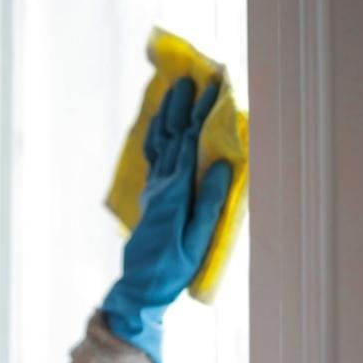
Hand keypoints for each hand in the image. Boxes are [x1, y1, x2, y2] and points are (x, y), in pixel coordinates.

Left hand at [102, 77, 232, 362]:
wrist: (140, 285)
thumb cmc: (174, 268)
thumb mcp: (198, 239)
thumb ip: (209, 202)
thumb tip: (222, 164)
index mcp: (174, 193)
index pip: (188, 144)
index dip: (199, 115)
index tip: (212, 88)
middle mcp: (160, 185)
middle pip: (170, 137)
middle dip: (181, 107)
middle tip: (191, 77)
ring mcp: (153, 190)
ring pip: (158, 144)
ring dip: (166, 116)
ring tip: (173, 91)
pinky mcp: (151, 197)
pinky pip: (153, 157)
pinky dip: (156, 135)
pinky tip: (159, 125)